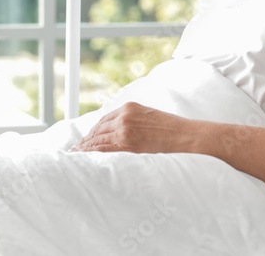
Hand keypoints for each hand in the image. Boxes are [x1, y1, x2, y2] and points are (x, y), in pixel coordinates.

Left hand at [70, 102, 202, 153]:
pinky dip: (92, 153)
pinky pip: (104, 149)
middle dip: (87, 140)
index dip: (94, 131)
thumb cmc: (174, 130)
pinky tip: (85, 158)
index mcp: (130, 107)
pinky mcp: (127, 143)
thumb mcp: (151, 117)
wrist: (187, 137)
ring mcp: (124, 129)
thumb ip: (135, 122)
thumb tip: (121, 134)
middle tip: (77, 149)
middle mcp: (124, 116)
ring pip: (98, 139)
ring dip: (86, 148)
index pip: (104, 120)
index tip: (87, 139)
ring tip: (77, 156)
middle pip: (98, 129)